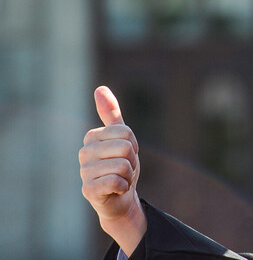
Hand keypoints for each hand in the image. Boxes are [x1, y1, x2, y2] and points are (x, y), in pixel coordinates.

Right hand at [79, 86, 146, 252]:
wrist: (119, 198)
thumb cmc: (121, 165)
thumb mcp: (121, 137)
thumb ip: (111, 114)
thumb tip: (100, 88)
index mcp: (91, 137)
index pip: (126, 132)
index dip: (134, 145)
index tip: (126, 155)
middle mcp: (84, 153)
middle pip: (126, 148)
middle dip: (132, 161)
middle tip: (124, 169)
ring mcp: (84, 172)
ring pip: (123, 165)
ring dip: (129, 175)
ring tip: (120, 179)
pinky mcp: (88, 190)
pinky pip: (117, 181)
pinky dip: (124, 187)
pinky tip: (116, 190)